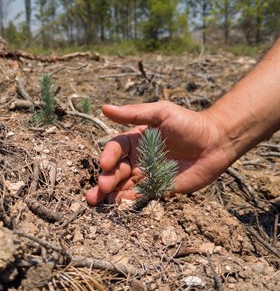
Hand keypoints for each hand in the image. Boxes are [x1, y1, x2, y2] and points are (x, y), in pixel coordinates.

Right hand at [86, 101, 232, 204]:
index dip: (108, 156)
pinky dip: (129, 201)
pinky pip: (141, 196)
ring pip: (124, 186)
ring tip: (98, 201)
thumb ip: (134, 113)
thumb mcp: (160, 113)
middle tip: (99, 188)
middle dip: (105, 179)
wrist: (216, 142)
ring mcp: (148, 175)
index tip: (105, 164)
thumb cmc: (188, 123)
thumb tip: (104, 108)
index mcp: (135, 140)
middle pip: (116, 170)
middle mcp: (138, 158)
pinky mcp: (160, 189)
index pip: (115, 148)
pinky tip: (119, 206)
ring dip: (111, 194)